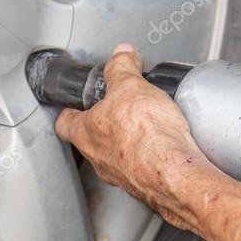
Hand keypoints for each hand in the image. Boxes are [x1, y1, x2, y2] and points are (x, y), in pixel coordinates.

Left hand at [55, 43, 213, 230]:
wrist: (174, 173)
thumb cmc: (146, 136)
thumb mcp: (130, 86)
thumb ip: (122, 68)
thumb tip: (121, 55)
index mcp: (86, 134)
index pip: (66, 123)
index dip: (70, 111)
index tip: (74, 105)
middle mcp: (99, 159)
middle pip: (92, 141)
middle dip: (105, 126)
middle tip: (118, 111)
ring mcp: (122, 176)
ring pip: (117, 157)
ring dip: (129, 144)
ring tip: (147, 128)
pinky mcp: (145, 185)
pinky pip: (143, 169)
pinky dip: (151, 158)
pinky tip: (166, 147)